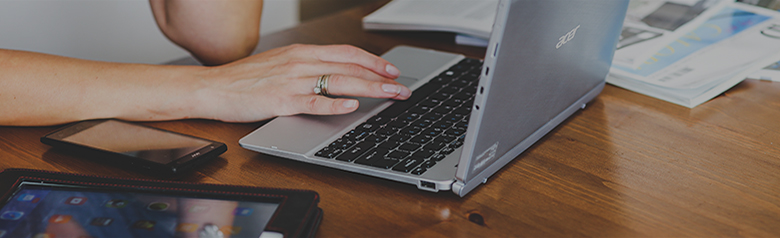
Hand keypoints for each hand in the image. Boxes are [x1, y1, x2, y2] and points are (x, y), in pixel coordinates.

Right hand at [192, 44, 411, 121]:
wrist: (213, 87)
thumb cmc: (245, 80)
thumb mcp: (281, 64)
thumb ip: (308, 67)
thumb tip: (336, 75)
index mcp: (302, 52)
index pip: (346, 52)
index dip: (373, 61)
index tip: (392, 70)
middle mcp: (300, 62)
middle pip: (350, 67)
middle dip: (381, 78)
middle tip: (402, 88)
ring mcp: (292, 81)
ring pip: (339, 81)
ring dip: (369, 89)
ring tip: (389, 96)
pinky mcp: (281, 101)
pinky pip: (313, 102)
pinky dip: (334, 104)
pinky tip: (351, 107)